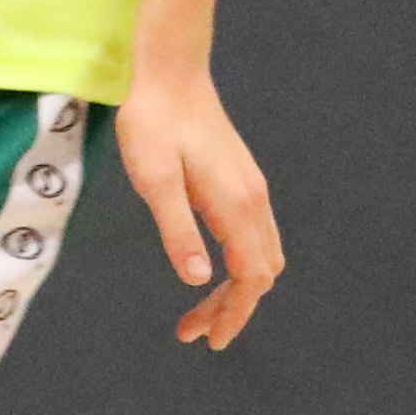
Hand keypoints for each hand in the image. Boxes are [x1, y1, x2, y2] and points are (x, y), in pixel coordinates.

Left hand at [118, 69, 285, 349]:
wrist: (169, 74)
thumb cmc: (154, 124)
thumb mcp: (155, 180)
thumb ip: (178, 231)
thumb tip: (199, 280)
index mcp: (237, 205)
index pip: (250, 278)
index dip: (233, 314)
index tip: (208, 339)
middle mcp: (255, 200)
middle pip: (261, 273)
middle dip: (234, 307)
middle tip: (192, 329)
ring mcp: (252, 189)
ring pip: (261, 255)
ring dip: (236, 288)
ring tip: (198, 310)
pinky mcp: (242, 180)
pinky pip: (253, 236)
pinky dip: (238, 265)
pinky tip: (209, 269)